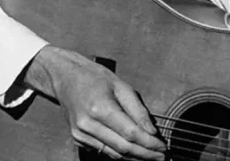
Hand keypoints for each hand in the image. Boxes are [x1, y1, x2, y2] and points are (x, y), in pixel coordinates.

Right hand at [23, 45, 166, 159]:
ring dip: (135, 157)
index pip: (130, 133)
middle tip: (162, 156)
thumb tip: (151, 130)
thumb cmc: (94, 78)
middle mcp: (88, 125)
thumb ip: (138, 110)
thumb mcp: (122, 86)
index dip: (149, 143)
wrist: (66, 78)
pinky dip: (120, 153)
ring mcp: (81, 134)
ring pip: (114, 153)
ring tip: (152, 156)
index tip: (163, 146)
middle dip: (145, 154)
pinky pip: (104, 150)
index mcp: (100, 108)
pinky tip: (134, 152)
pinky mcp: (78, 139)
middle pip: (123, 147)